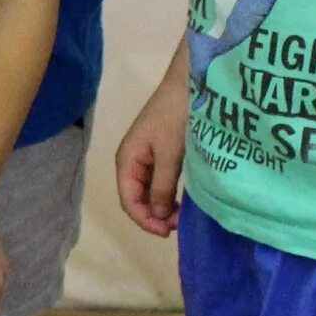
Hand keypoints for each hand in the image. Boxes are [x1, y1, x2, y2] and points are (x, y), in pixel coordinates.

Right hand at [114, 78, 187, 237]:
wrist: (189, 84)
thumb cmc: (175, 117)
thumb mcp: (169, 154)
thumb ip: (162, 186)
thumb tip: (158, 216)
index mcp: (127, 160)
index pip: (128, 200)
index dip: (144, 219)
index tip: (167, 231)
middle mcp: (132, 161)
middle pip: (136, 197)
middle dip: (154, 215)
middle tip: (178, 225)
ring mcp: (146, 157)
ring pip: (148, 191)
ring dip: (161, 206)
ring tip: (181, 216)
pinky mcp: (160, 152)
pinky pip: (159, 181)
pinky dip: (168, 194)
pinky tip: (182, 200)